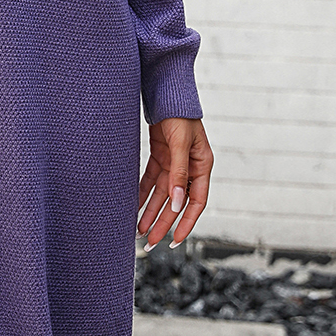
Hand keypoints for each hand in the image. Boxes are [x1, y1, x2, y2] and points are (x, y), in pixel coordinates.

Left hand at [137, 117, 212, 250]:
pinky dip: (142, 194)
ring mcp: (174, 164)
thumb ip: (179, 174)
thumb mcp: (181, 144)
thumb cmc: (180, 115)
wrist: (166, 92)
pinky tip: (133, 207)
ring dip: (150, 212)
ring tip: (139, 231)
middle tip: (150, 242)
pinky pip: (150, 181)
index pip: (196, 203)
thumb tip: (178, 204)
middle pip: (176, 203)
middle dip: (163, 223)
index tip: (174, 240)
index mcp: (202, 167)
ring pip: (161, 195)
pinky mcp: (160, 157)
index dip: (186, 223)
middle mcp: (189, 169)